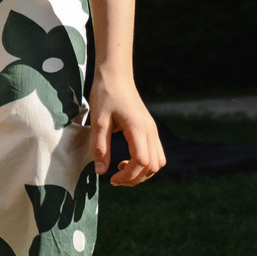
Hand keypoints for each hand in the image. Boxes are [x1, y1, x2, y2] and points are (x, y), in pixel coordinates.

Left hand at [89, 72, 164, 187]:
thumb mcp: (98, 122)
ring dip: (142, 173)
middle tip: (115, 179)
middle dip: (136, 178)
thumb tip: (101, 172)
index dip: (129, 175)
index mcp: (138, 128)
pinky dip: (145, 164)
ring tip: (121, 171)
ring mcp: (153, 130)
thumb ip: (100, 148)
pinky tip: (126, 160)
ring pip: (158, 162)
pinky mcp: (150, 130)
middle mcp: (150, 131)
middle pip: (154, 166)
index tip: (112, 178)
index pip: (142, 161)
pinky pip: (155, 154)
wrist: (116, 75)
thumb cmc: (105, 95)